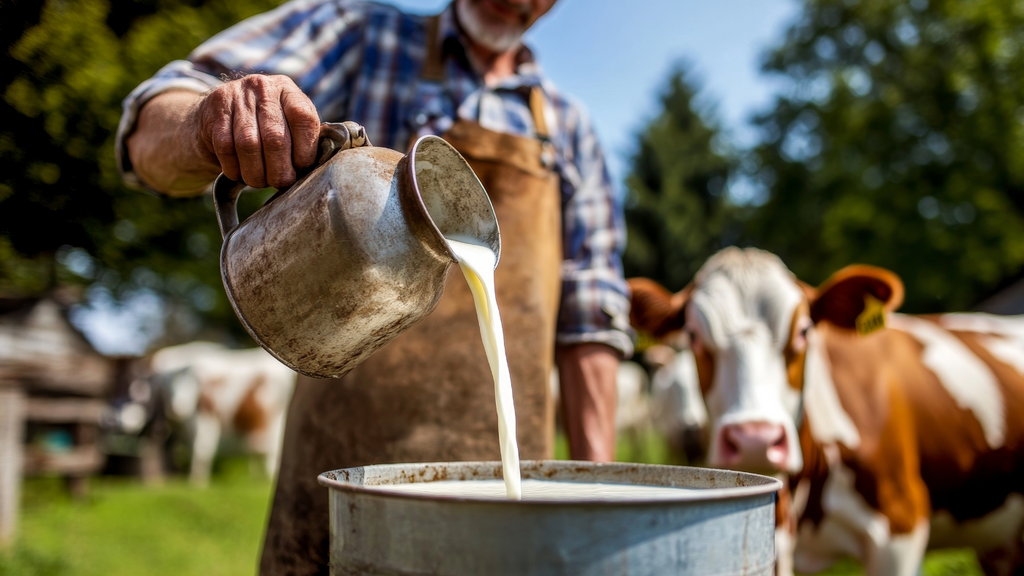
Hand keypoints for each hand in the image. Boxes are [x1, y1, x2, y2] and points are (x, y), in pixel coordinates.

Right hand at [193, 74, 319, 188]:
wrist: (217, 112)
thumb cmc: (263, 125)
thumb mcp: (287, 123)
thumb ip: (303, 139)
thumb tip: (315, 170)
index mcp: (288, 90)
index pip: (304, 119)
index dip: (305, 151)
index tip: (301, 169)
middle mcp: (264, 87)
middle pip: (275, 137)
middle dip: (279, 169)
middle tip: (279, 183)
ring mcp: (237, 95)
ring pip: (249, 144)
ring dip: (255, 172)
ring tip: (259, 181)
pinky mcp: (215, 109)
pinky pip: (226, 147)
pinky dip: (234, 167)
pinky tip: (238, 173)